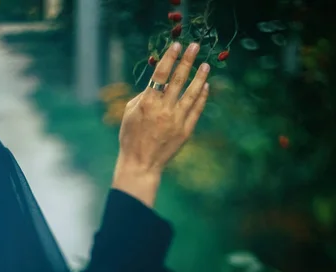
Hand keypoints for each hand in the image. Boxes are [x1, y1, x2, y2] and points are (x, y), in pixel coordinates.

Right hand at [112, 41, 209, 206]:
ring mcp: (176, 120)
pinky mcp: (185, 131)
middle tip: (196, 46)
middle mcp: (163, 109)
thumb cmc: (130, 137)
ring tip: (206, 65)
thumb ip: (144, 96)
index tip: (177, 45)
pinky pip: (196, 110)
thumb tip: (158, 83)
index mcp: (147, 103)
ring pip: (192, 94)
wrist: (141, 164)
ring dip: (200, 77)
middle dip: (187, 61)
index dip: (170, 58)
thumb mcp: (129, 113)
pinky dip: (202, 97)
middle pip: (178, 79)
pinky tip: (206, 87)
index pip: (161, 74)